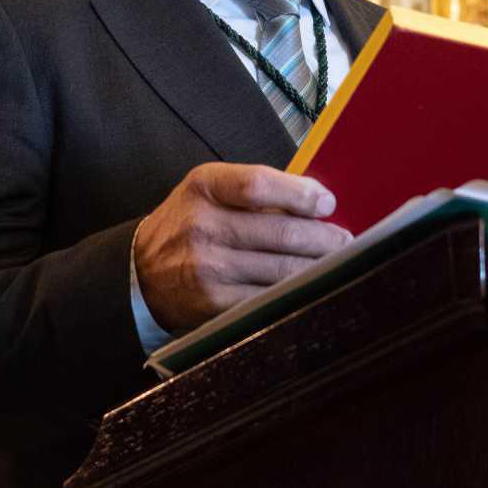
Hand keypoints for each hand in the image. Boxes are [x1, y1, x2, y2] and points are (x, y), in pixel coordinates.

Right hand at [133, 163, 350, 333]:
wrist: (142, 273)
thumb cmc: (186, 224)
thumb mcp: (207, 191)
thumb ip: (253, 189)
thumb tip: (315, 201)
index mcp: (204, 187)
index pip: (258, 184)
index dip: (300, 193)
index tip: (326, 203)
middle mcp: (203, 225)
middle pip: (281, 232)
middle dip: (324, 238)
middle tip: (345, 240)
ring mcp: (208, 268)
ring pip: (283, 270)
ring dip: (319, 267)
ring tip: (337, 262)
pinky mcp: (214, 303)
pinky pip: (270, 298)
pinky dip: (297, 293)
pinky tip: (312, 287)